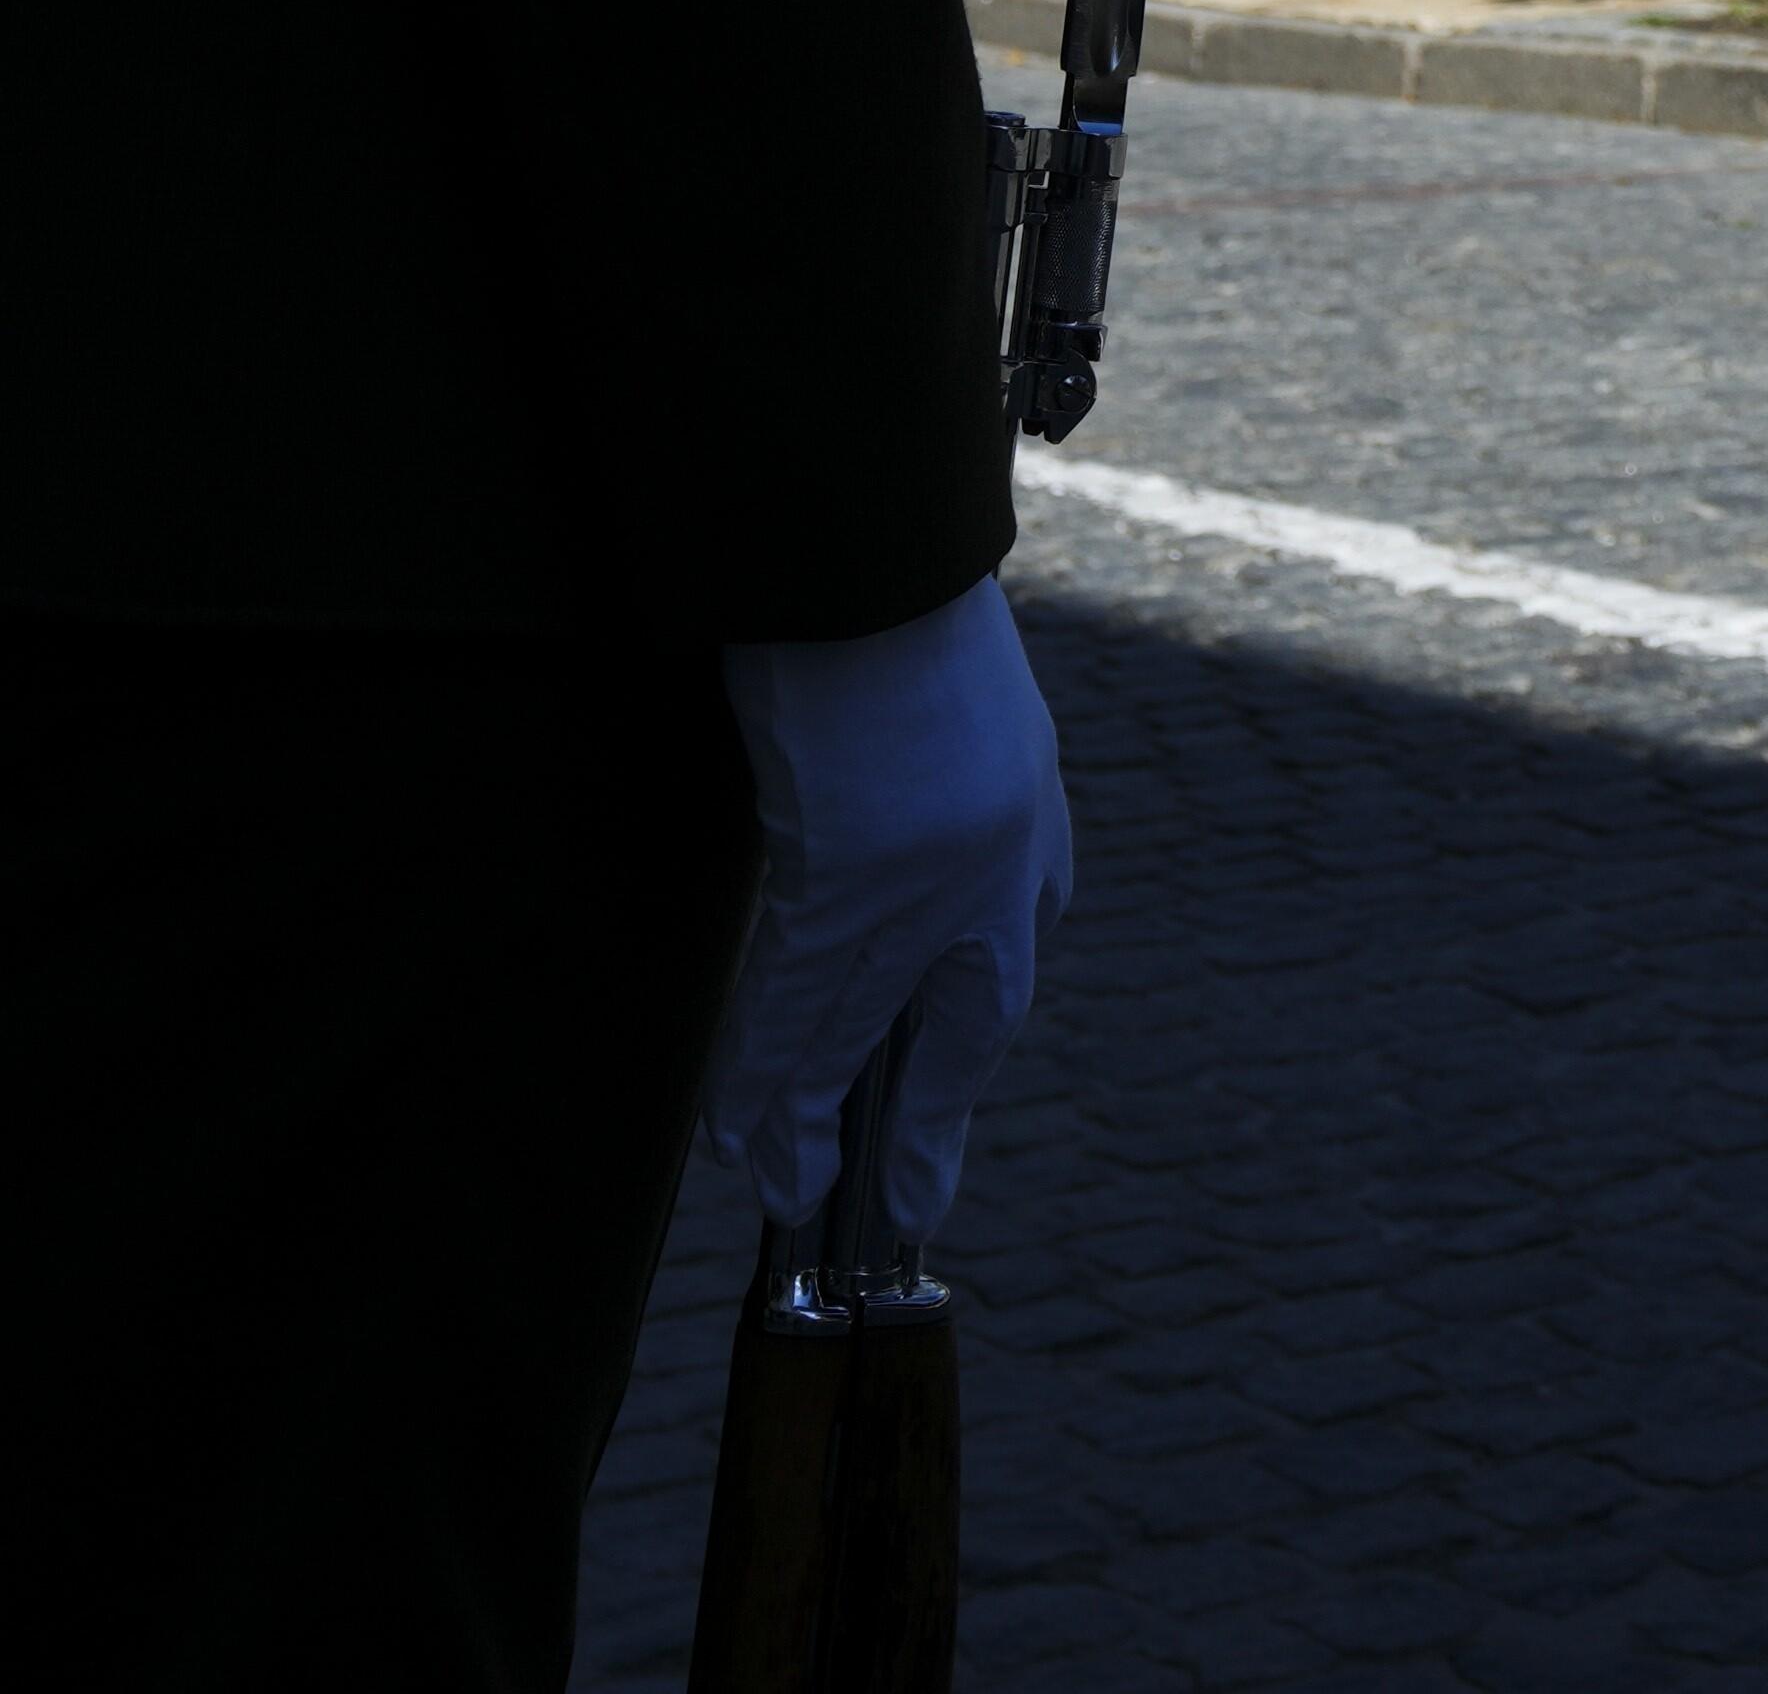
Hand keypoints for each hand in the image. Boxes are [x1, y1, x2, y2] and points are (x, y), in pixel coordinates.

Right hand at [705, 575, 1066, 1247]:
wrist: (875, 558)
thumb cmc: (900, 621)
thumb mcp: (960, 732)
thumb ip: (939, 824)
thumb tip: (881, 881)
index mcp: (1029, 845)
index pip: (991, 1001)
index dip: (944, 1092)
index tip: (917, 1167)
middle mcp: (994, 879)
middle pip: (937, 1040)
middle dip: (891, 1134)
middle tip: (858, 1209)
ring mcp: (929, 885)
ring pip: (854, 1037)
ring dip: (804, 1121)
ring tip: (779, 1190)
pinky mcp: (851, 874)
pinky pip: (797, 1001)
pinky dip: (762, 1074)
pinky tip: (739, 1131)